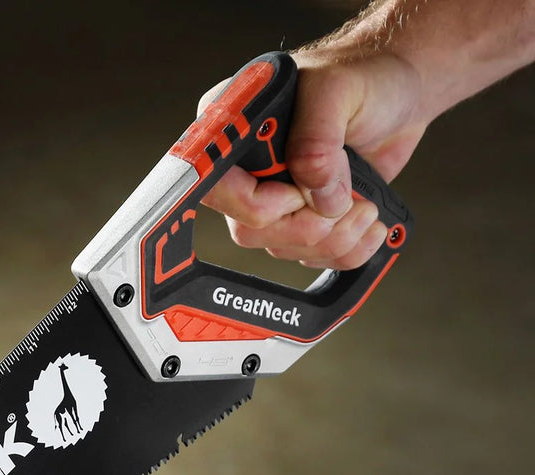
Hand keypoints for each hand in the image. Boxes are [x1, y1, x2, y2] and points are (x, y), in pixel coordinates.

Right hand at [203, 51, 426, 268]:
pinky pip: (309, 256)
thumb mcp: (336, 90)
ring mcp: (271, 197)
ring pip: (281, 248)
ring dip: (333, 237)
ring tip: (365, 205)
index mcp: (232, 128)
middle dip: (304, 226)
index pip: (215, 187)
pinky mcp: (300, 217)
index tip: (297, 193)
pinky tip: (368, 222)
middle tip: (342, 201)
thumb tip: (312, 193)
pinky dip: (346, 250)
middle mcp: (245, 168)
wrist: (403, 91)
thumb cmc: (366, 74)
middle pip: (249, 229)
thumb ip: (315, 140)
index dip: (255, 203)